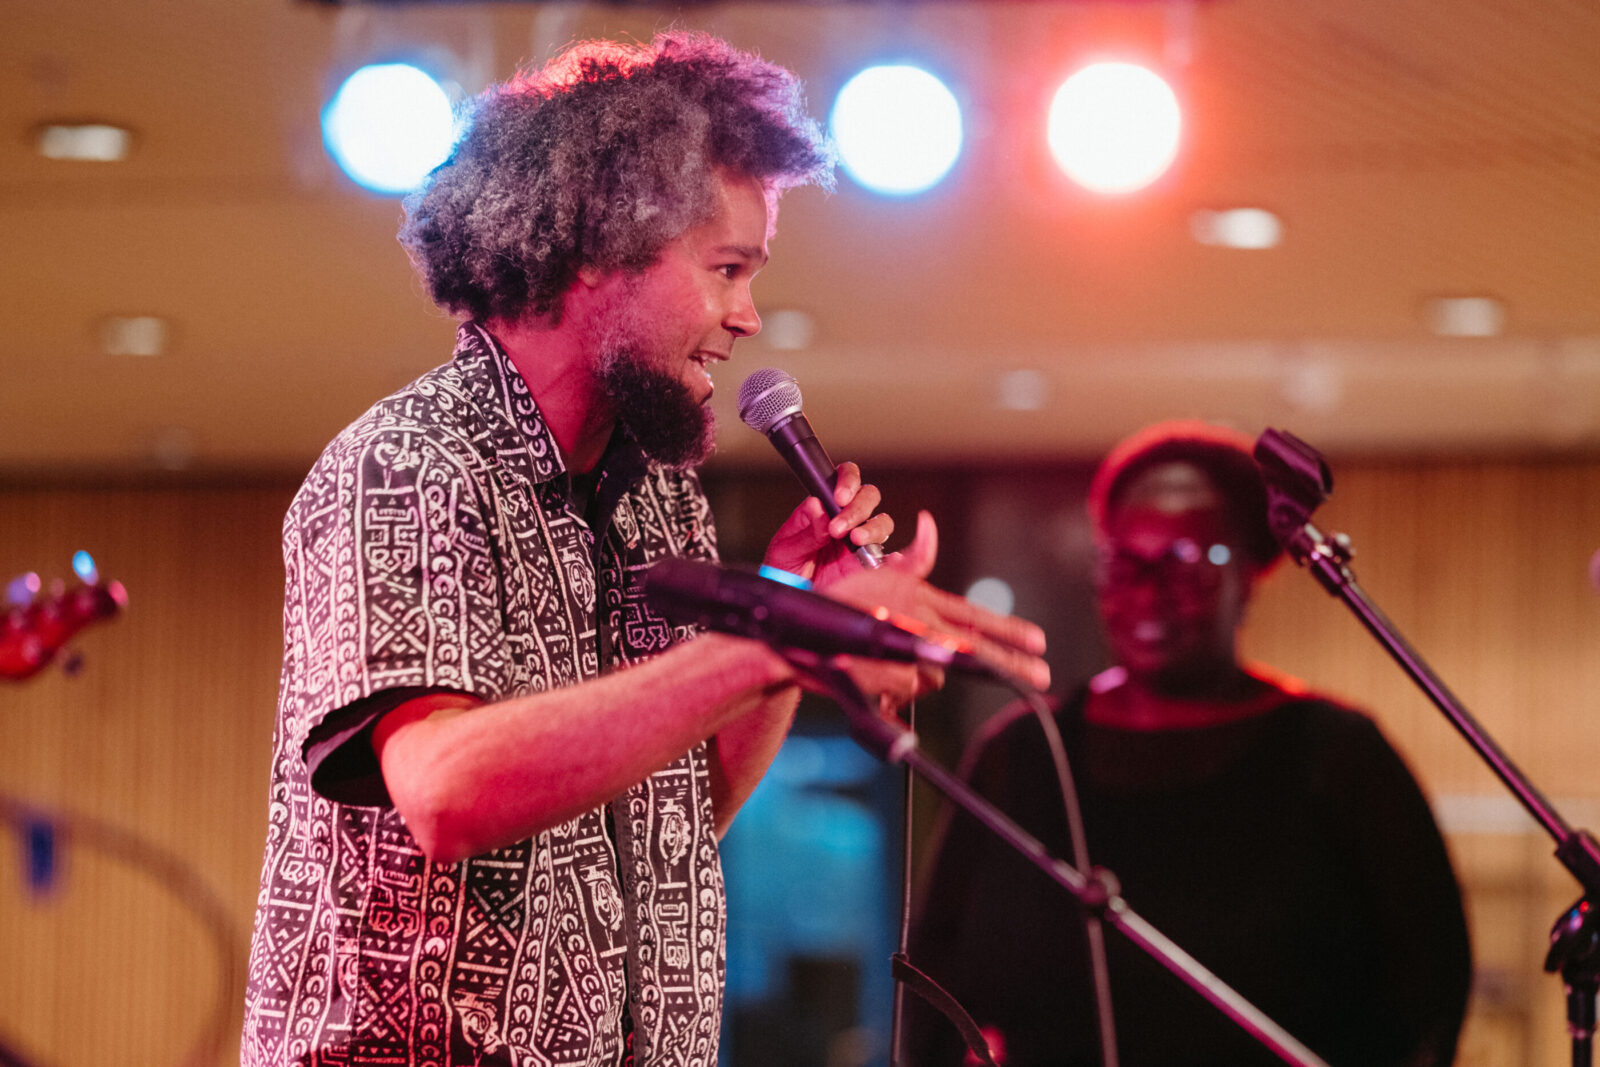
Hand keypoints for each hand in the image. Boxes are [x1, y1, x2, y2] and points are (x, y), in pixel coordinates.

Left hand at [762, 462, 892, 587]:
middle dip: (856, 508)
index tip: (839, 498)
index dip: (847, 481)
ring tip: (855, 541)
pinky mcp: (870, 563)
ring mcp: (860, 540)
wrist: (792, 599)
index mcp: (824, 507)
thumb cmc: (785, 570)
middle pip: (868, 496)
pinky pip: (889, 555)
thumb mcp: (786, 551)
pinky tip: (885, 559)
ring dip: (872, 528)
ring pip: (882, 522)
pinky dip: (891, 555)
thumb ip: (806, 532)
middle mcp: (846, 519)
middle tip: (838, 528)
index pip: (844, 478)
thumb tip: (817, 505)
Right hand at [819, 511, 1050, 698]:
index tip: (1038, 642)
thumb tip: (929, 523)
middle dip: (1010, 661)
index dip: (1007, 631)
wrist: (791, 634)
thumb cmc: (832, 606)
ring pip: (933, 674)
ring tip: (890, 670)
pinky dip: (898, 688)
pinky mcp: (888, 676)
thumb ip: (912, 562)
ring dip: (920, 675)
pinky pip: (908, 688)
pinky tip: (878, 680)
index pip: (972, 617)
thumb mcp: (877, 582)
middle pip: (975, 647)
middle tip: (1042, 674)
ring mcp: (903, 653)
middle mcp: (916, 624)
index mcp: (917, 600)